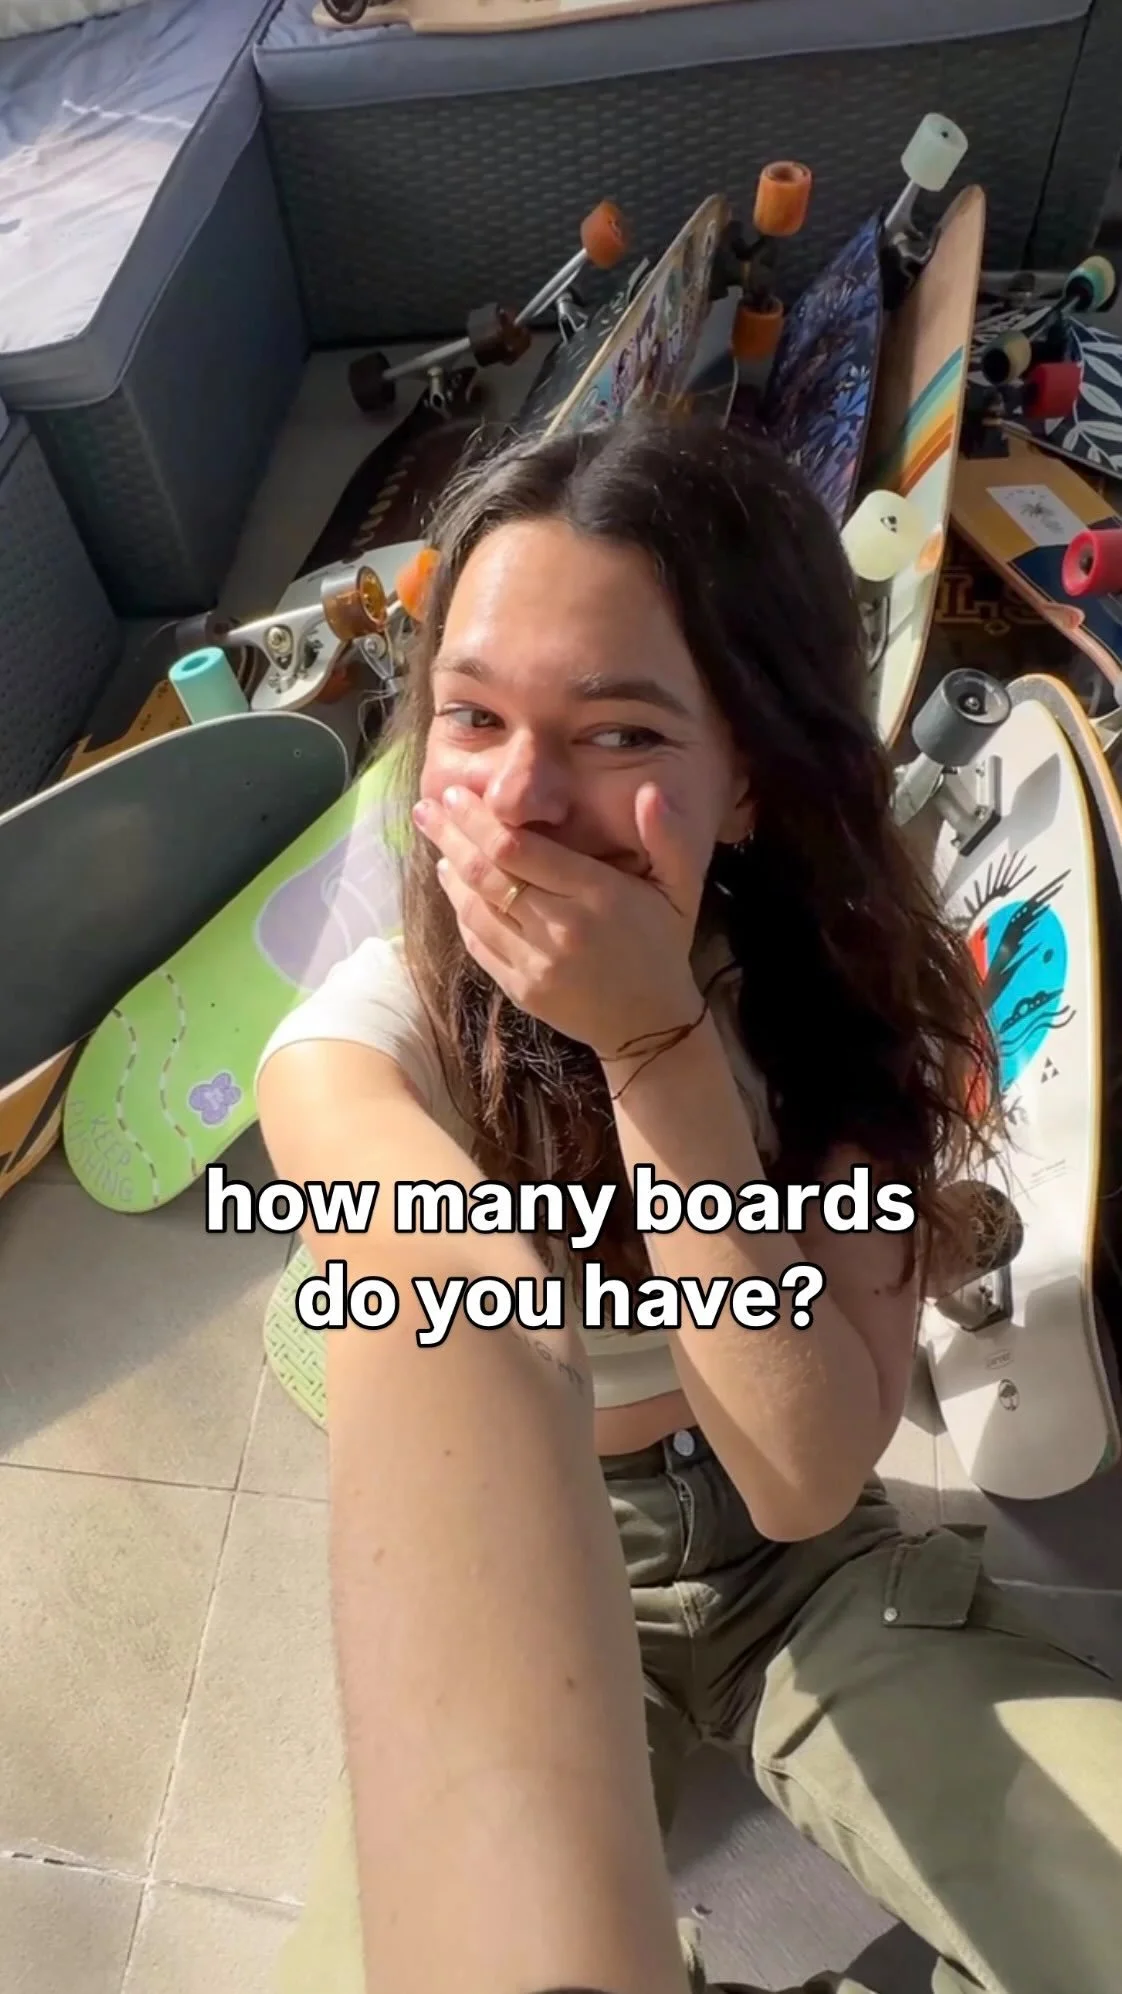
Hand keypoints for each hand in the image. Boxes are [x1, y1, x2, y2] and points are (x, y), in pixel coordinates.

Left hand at [412, 784, 704, 1059]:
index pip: (521, 850)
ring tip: (435, 840)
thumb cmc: (663, 946)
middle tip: (427, 808)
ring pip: (476, 909)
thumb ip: (669, 839)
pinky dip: (459, 911)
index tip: (457, 795)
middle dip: (452, 836)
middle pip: (488, 874)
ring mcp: (537, 962)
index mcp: (597, 894)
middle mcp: (561, 927)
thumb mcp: (681, 889)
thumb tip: (651, 791)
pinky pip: (478, 943)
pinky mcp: (520, 989)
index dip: (480, 820)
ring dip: (450, 871)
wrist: (652, 1025)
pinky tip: (452, 885)